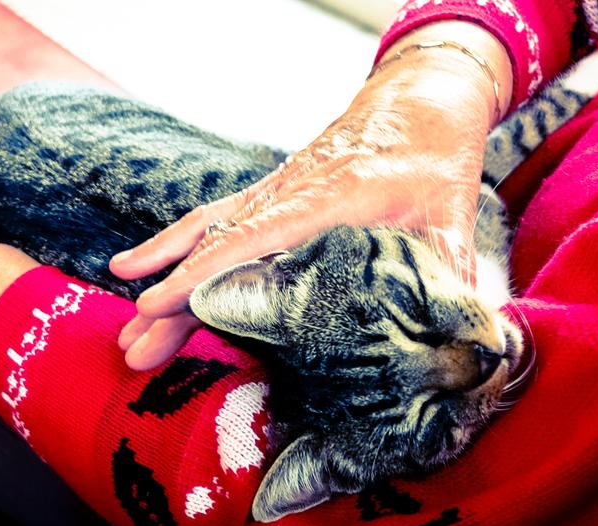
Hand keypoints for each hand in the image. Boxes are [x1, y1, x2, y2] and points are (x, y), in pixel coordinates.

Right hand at [110, 23, 511, 369]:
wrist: (418, 104)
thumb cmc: (434, 159)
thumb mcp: (450, 218)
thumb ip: (449, 277)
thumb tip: (470, 339)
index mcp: (326, 202)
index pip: (250, 242)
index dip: (201, 277)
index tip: (159, 308)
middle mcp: (285, 195)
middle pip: (214, 249)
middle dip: (170, 301)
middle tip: (133, 350)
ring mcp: (271, 194)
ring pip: (205, 236)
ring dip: (164, 280)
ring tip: (127, 325)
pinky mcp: (270, 197)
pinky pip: (212, 222)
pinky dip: (174, 246)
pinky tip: (142, 265)